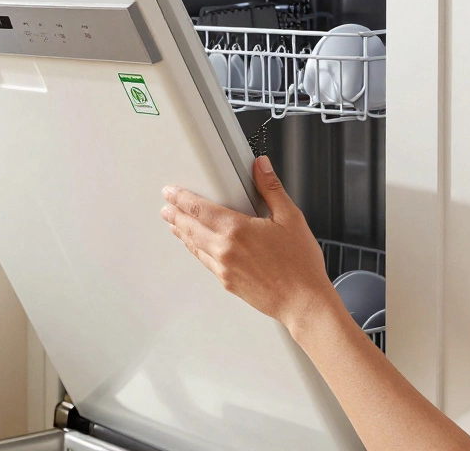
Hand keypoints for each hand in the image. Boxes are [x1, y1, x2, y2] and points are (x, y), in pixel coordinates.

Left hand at [160, 156, 340, 336]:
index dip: (181, 198)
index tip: (171, 192)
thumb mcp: (290, 218)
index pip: (198, 209)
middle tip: (166, 208)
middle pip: (190, 228)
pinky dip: (196, 250)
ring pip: (194, 246)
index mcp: (237, 230)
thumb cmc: (301, 265)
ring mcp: (224, 268)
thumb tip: (261, 166)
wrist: (304, 303)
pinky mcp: (227, 283)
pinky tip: (197, 248)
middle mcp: (225, 249)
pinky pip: (205, 262)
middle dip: (175, 215)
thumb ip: (271, 189)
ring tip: (174, 225)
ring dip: (182, 233)